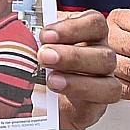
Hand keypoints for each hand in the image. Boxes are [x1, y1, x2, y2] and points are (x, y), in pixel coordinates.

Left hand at [39, 10, 119, 129]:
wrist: (40, 95)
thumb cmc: (43, 62)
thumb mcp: (38, 42)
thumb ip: (36, 34)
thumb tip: (22, 29)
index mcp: (90, 33)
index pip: (94, 24)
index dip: (72, 28)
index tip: (46, 35)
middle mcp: (101, 56)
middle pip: (103, 54)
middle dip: (72, 56)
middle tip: (45, 57)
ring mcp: (103, 82)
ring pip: (107, 82)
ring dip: (77, 82)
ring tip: (51, 80)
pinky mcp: (97, 105)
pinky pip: (99, 106)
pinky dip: (80, 98)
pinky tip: (61, 94)